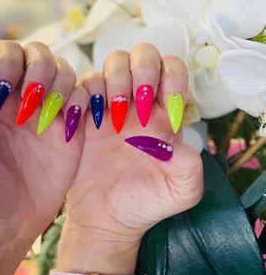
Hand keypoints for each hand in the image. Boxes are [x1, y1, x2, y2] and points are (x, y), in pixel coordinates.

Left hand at [0, 40, 87, 242]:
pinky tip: (67, 129)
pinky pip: (84, 97)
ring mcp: (49, 112)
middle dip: (39, 68)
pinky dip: (80, 103)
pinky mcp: (71, 129)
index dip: (9, 62)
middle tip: (32, 99)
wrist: (10, 222)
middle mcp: (24, 98)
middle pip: (39, 54)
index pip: (6, 54)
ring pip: (65, 70)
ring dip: (59, 85)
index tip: (4, 92)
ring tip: (47, 120)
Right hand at [64, 44, 203, 258]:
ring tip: (112, 117)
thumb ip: (191, 167)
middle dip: (142, 69)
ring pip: (113, 62)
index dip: (172, 79)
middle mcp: (138, 103)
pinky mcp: (83, 113)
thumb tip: (179, 142)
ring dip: (114, 80)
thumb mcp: (179, 192)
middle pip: (144, 55)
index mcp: (164, 116)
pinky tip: (91, 122)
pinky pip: (84, 84)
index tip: (162, 111)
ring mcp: (109, 106)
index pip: (174, 71)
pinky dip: (88, 93)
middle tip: (136, 103)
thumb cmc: (143, 205)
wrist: (104, 218)